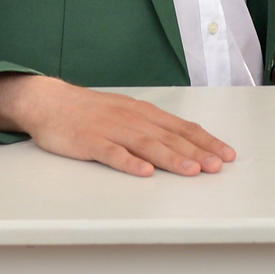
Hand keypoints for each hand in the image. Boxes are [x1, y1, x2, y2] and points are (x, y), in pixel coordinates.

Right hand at [0, 74, 234, 177]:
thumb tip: (182, 142)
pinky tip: (143, 172)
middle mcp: (130, 118)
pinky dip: (129, 162)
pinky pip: (111, 153)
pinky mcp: (88, 141)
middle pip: (169, 137)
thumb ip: (150, 127)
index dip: (205, 141)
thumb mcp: (124, 112)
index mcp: (141, 113)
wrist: (48, 101)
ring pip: (146, 144)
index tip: (226, 154)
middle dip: (197, 152)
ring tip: (192, 170)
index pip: (181, 127)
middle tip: (218, 166)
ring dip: (171, 158)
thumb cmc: (88, 111)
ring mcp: (110, 129)